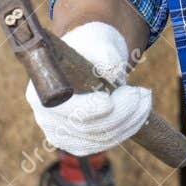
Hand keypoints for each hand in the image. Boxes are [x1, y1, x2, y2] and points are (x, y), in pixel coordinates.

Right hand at [25, 22, 151, 154]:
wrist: (93, 58)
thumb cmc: (91, 46)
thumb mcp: (97, 42)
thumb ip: (103, 54)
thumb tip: (109, 72)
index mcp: (39, 93)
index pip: (62, 111)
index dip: (86, 109)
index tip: (109, 100)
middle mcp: (46, 119)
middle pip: (86, 128)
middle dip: (120, 112)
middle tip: (142, 93)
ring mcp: (62, 135)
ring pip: (101, 139)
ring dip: (130, 120)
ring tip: (145, 97)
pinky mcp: (80, 143)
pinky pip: (106, 143)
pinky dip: (128, 128)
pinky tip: (141, 111)